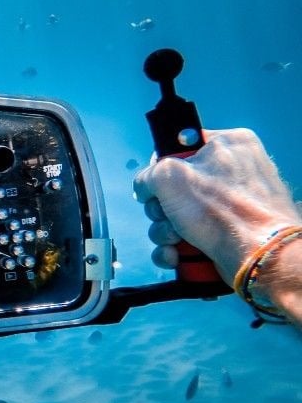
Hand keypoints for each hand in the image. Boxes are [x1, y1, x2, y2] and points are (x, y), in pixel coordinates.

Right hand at [133, 128, 300, 285]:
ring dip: (166, 232)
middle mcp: (234, 172)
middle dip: (162, 210)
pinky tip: (177, 255)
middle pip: (174, 187)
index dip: (161, 169)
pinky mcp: (227, 233)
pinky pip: (190, 237)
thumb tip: (145, 188)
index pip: (179, 148)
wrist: (257, 258)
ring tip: (176, 240)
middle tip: (169, 216)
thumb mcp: (168, 176)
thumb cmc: (224, 213)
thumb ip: (148, 174)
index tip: (158, 186)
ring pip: (178, 216)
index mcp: (229, 144)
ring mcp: (232, 205)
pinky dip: (177, 249)